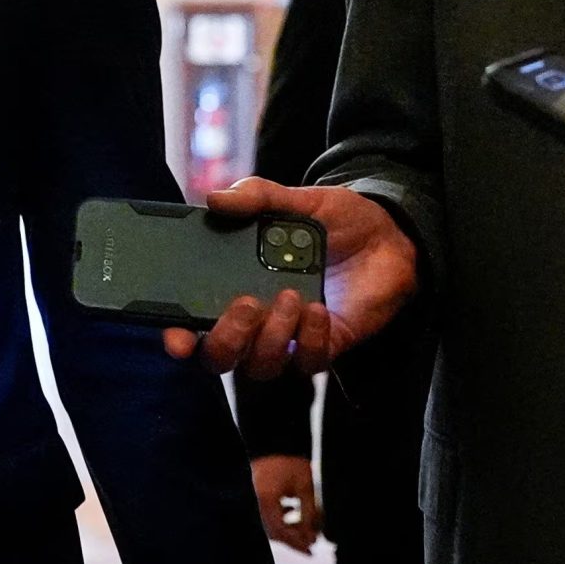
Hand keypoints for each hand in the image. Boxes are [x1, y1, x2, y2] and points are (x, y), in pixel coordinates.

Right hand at [162, 180, 418, 379]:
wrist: (387, 236)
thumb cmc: (333, 220)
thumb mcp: (293, 199)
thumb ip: (254, 196)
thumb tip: (213, 198)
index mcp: (232, 286)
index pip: (191, 324)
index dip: (177, 337)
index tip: (176, 335)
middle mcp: (254, 321)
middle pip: (219, 359)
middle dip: (226, 340)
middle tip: (246, 304)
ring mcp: (288, 338)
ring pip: (260, 367)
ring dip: (271, 337)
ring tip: (290, 296)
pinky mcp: (324, 347)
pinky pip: (306, 362)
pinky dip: (308, 339)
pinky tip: (317, 308)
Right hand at [250, 454, 319, 552]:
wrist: (273, 442)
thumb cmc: (289, 461)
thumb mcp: (305, 487)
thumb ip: (308, 512)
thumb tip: (311, 536)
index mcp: (266, 500)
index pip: (280, 530)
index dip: (297, 542)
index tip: (311, 548)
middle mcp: (255, 502)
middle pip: (274, 531)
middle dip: (293, 539)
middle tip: (310, 545)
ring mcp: (253, 499)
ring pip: (269, 524)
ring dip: (287, 529)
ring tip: (305, 530)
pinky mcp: (254, 495)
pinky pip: (265, 514)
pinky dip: (279, 517)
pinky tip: (292, 511)